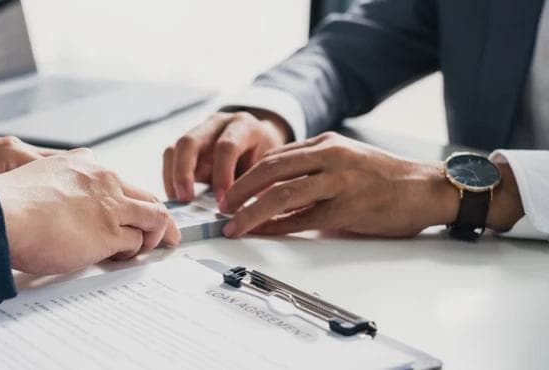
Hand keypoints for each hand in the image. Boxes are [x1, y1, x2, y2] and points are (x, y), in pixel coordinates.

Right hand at [0, 149, 180, 274]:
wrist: (1, 214)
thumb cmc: (8, 203)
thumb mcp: (37, 173)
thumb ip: (57, 179)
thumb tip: (57, 193)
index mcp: (83, 164)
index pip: (119, 180)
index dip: (130, 199)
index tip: (132, 210)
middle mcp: (103, 180)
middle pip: (147, 196)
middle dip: (158, 217)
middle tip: (163, 234)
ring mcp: (109, 206)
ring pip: (153, 217)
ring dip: (152, 235)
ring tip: (145, 249)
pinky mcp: (109, 232)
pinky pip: (137, 242)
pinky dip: (135, 251)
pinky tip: (122, 257)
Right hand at [163, 110, 291, 202]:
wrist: (260, 141)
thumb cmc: (264, 157)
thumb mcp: (267, 167)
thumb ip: (256, 185)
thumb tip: (243, 215)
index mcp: (243, 126)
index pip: (226, 146)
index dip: (222, 175)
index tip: (222, 201)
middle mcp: (217, 124)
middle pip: (189, 141)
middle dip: (184, 173)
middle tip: (186, 200)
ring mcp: (198, 132)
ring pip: (175, 149)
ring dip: (174, 177)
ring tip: (179, 202)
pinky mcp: (186, 144)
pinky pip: (170, 158)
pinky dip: (170, 179)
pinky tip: (177, 196)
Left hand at [220, 132, 463, 237]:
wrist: (429, 189)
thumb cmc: (387, 178)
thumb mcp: (347, 161)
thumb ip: (314, 168)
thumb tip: (277, 186)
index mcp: (328, 144)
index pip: (276, 156)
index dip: (248, 174)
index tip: (230, 189)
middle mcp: (330, 158)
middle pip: (271, 170)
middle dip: (240, 189)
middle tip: (221, 205)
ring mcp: (338, 182)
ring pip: (282, 194)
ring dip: (251, 211)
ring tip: (233, 223)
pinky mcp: (347, 209)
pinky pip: (303, 219)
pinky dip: (277, 227)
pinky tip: (262, 232)